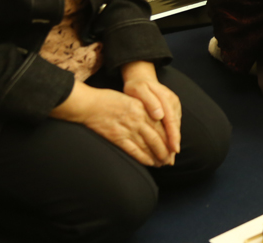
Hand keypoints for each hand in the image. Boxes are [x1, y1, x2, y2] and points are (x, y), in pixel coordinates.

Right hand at [51, 80, 175, 166]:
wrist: (89, 104)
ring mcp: (127, 128)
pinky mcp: (117, 137)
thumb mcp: (130, 99)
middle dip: (165, 149)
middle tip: (170, 158)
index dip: (168, 137)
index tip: (173, 145)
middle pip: (156, 137)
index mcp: (142, 108)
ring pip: (147, 145)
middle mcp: (137, 118)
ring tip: (162, 163)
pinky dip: (142, 157)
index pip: (160, 125)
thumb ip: (143, 109)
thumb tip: (157, 119)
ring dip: (156, 155)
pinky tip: (149, 162)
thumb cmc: (108, 100)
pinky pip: (133, 150)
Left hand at [122, 61, 181, 156]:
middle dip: (174, 144)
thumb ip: (149, 101)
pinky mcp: (171, 110)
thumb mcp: (139, 89)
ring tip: (169, 159)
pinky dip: (171, 137)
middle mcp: (173, 103)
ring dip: (173, 143)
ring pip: (175, 127)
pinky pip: (172, 125)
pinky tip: (167, 148)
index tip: (173, 149)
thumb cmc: (137, 85)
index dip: (173, 136)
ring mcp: (174, 106)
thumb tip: (159, 115)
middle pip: (176, 126)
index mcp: (166, 98)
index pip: (171, 120)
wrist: (141, 77)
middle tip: (170, 161)